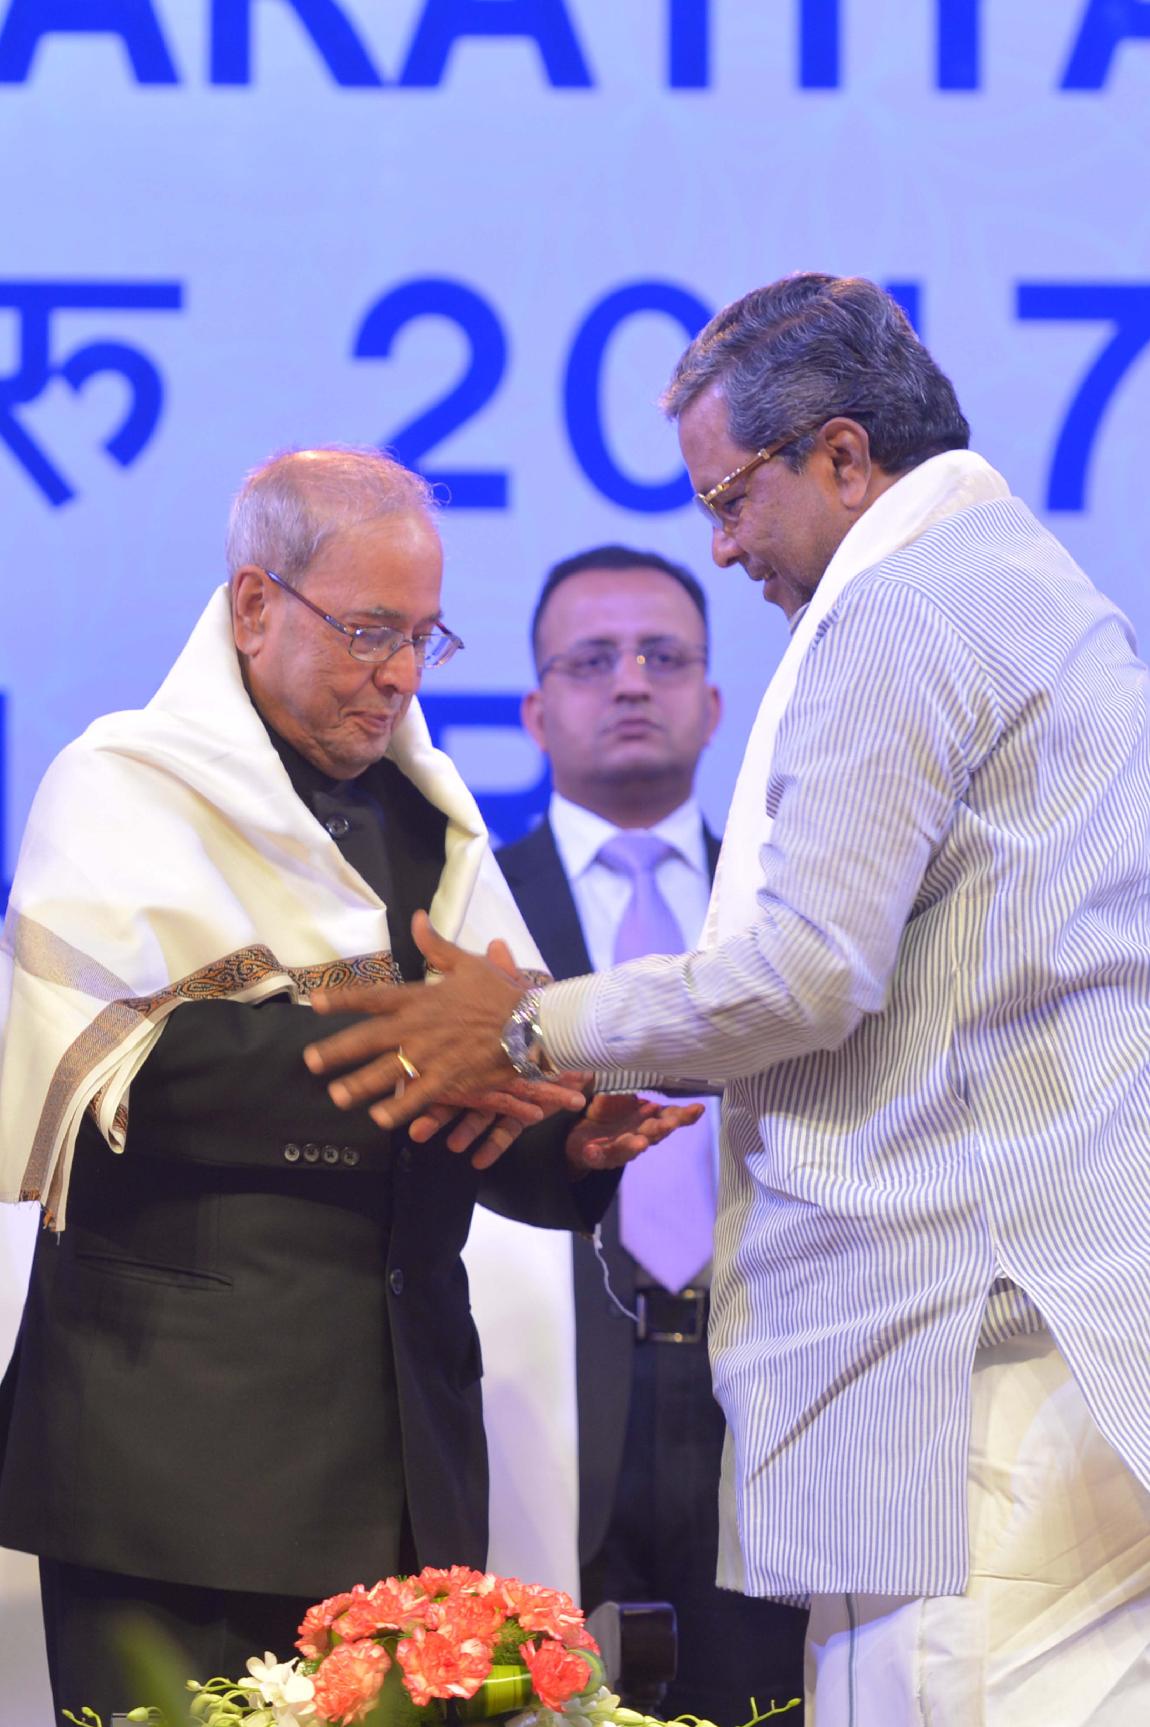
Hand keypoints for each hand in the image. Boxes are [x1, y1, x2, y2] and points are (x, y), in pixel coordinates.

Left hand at [304, 911, 586, 1131]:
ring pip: (388, 1072)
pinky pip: (418, 1096)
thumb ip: (436, 944)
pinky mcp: (449, 1079)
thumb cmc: (500, 993)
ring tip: (337, 1096)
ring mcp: (432, 1055)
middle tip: (311, 1061)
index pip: (374, 997)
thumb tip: (417, 917)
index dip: (344, 999)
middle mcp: (419, 1027)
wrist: (532, 1024)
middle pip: (370, 1039)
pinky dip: (399, 1108)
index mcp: (421, 997)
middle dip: (338, 1051)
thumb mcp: (468, 963)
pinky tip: (380, 1119)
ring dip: (360, 1085)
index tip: (317, 1003)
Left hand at [564, 1093, 705, 1174]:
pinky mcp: (596, 1156)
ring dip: (634, 1146)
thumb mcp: (620, 1090)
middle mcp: (638, 1135)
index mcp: (647, 1118)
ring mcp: (618, 1148)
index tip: (698, 1108)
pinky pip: (596, 1156)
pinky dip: (595, 1154)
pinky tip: (592, 1149)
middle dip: (662, 1129)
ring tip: (640, 1142)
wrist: (581, 1133)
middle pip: (654, 1133)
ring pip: (628, 1149)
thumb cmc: (608, 1110)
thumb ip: (632, 1080)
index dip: (684, 1115)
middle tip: (670, 1123)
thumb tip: (645, 1054)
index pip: (670, 1116)